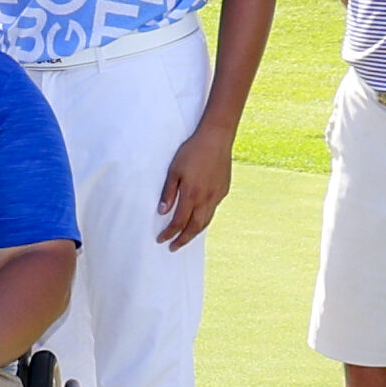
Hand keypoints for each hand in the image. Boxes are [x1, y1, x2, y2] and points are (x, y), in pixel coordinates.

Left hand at [155, 126, 234, 249]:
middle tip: (174, 247)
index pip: (178, 222)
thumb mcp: (174, 170)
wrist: (216, 139)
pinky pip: (213, 209)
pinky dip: (204, 218)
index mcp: (191, 194)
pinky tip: (198, 218)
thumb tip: (163, 211)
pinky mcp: (223, 190)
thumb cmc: (192, 152)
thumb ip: (169, 192)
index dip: (169, 233)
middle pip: (194, 227)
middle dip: (183, 239)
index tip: (161, 240)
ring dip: (195, 231)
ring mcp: (217, 195)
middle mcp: (206, 199)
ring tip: (185, 238)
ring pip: (206, 220)